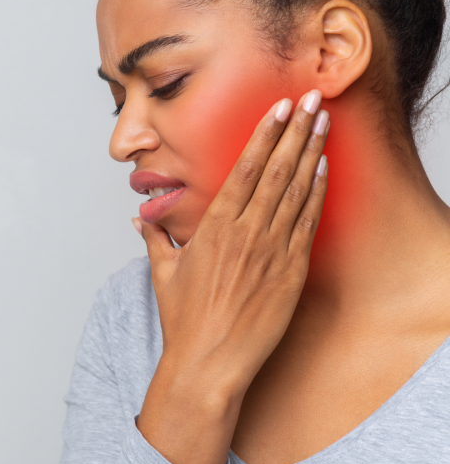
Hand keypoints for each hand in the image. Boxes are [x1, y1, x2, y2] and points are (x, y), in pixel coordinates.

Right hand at [136, 90, 329, 401]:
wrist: (209, 364)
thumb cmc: (185, 320)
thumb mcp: (163, 273)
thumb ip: (153, 238)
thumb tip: (138, 219)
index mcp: (215, 227)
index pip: (244, 168)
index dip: (264, 135)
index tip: (277, 109)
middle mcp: (246, 232)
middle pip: (276, 170)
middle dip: (294, 130)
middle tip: (310, 99)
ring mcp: (272, 251)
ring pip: (296, 191)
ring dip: (311, 153)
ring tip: (322, 123)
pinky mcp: (290, 272)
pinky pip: (308, 224)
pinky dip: (318, 193)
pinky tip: (324, 170)